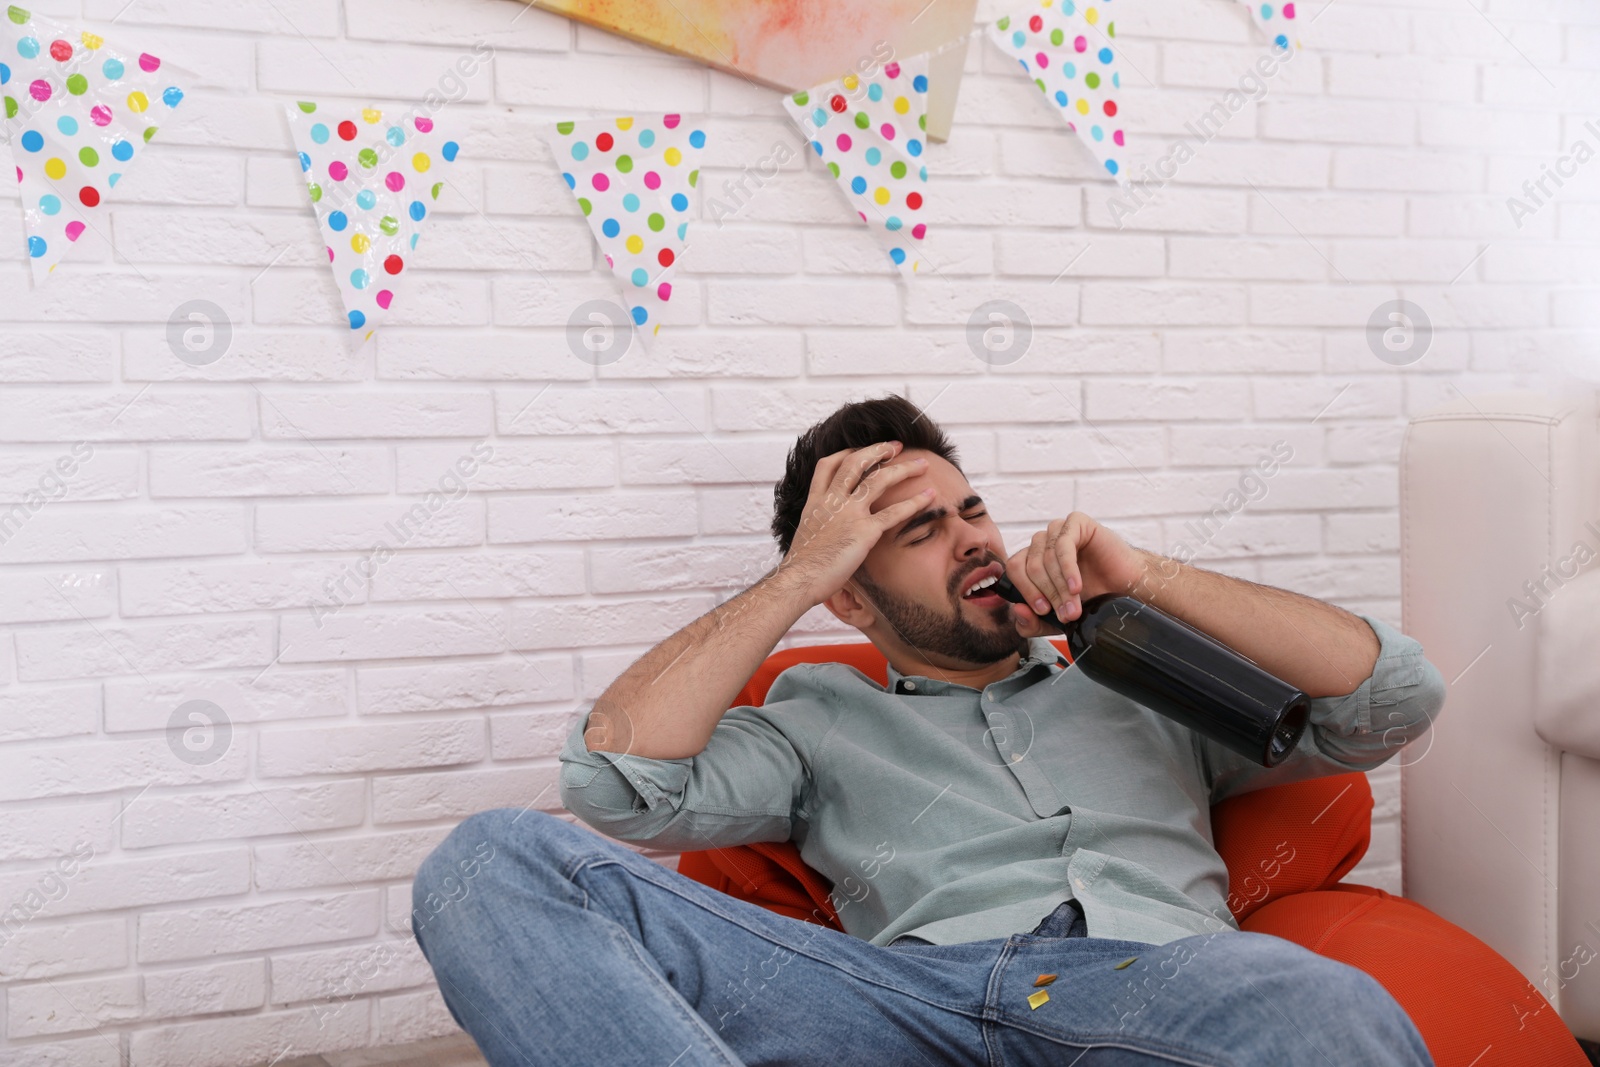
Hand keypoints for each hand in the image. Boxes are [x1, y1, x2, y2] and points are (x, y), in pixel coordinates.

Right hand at [779, 441, 932, 606]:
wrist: (799, 580)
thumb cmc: (803, 565)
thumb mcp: (807, 533)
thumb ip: (822, 522)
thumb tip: (832, 527)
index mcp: (816, 501)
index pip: (828, 464)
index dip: (846, 452)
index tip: (861, 449)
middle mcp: (832, 501)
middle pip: (856, 463)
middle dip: (878, 450)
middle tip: (896, 446)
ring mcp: (849, 513)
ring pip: (879, 480)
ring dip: (903, 468)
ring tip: (922, 463)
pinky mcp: (865, 531)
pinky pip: (894, 512)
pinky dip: (915, 502)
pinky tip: (930, 495)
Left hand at [1004, 512, 1147, 635]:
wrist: (1127, 585)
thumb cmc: (1091, 597)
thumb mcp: (1056, 620)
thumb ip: (1032, 622)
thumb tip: (1017, 611)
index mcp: (1030, 559)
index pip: (1013, 570)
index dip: (1026, 592)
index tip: (1042, 612)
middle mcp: (1041, 542)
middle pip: (1029, 566)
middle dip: (1048, 594)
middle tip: (1065, 614)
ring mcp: (1057, 530)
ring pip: (1046, 559)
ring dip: (1060, 587)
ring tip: (1074, 607)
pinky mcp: (1075, 522)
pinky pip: (1064, 546)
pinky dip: (1068, 570)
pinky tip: (1077, 587)